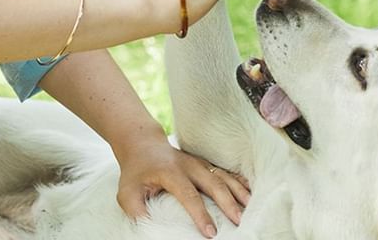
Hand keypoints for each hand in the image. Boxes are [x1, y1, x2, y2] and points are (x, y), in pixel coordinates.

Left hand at [115, 133, 251, 237]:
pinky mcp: (205, 163)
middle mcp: (189, 165)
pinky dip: (239, 181)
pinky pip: (225, 172)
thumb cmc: (136, 172)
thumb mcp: (127, 192)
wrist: (143, 145)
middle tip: (239, 221)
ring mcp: (199, 163)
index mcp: (171, 172)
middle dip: (228, 202)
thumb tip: (147, 227)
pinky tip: (250, 191)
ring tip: (250, 206)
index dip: (201, 214)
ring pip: (223, 176)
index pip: (189, 195)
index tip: (211, 232)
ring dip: (238, 191)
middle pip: (213, 183)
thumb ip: (136, 211)